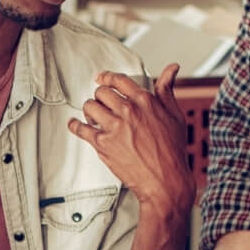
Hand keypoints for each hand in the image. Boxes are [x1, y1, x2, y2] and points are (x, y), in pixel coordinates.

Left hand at [71, 66, 194, 216]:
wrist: (165, 180)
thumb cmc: (172, 151)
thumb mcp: (175, 115)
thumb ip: (167, 90)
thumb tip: (171, 69)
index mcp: (145, 101)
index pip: (119, 80)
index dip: (107, 77)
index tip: (102, 78)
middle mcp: (128, 111)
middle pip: (102, 92)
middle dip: (100, 96)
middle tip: (100, 102)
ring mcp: (114, 127)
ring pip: (90, 106)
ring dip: (90, 109)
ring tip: (93, 115)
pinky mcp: (103, 144)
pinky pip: (81, 129)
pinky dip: (75, 126)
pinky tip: (75, 124)